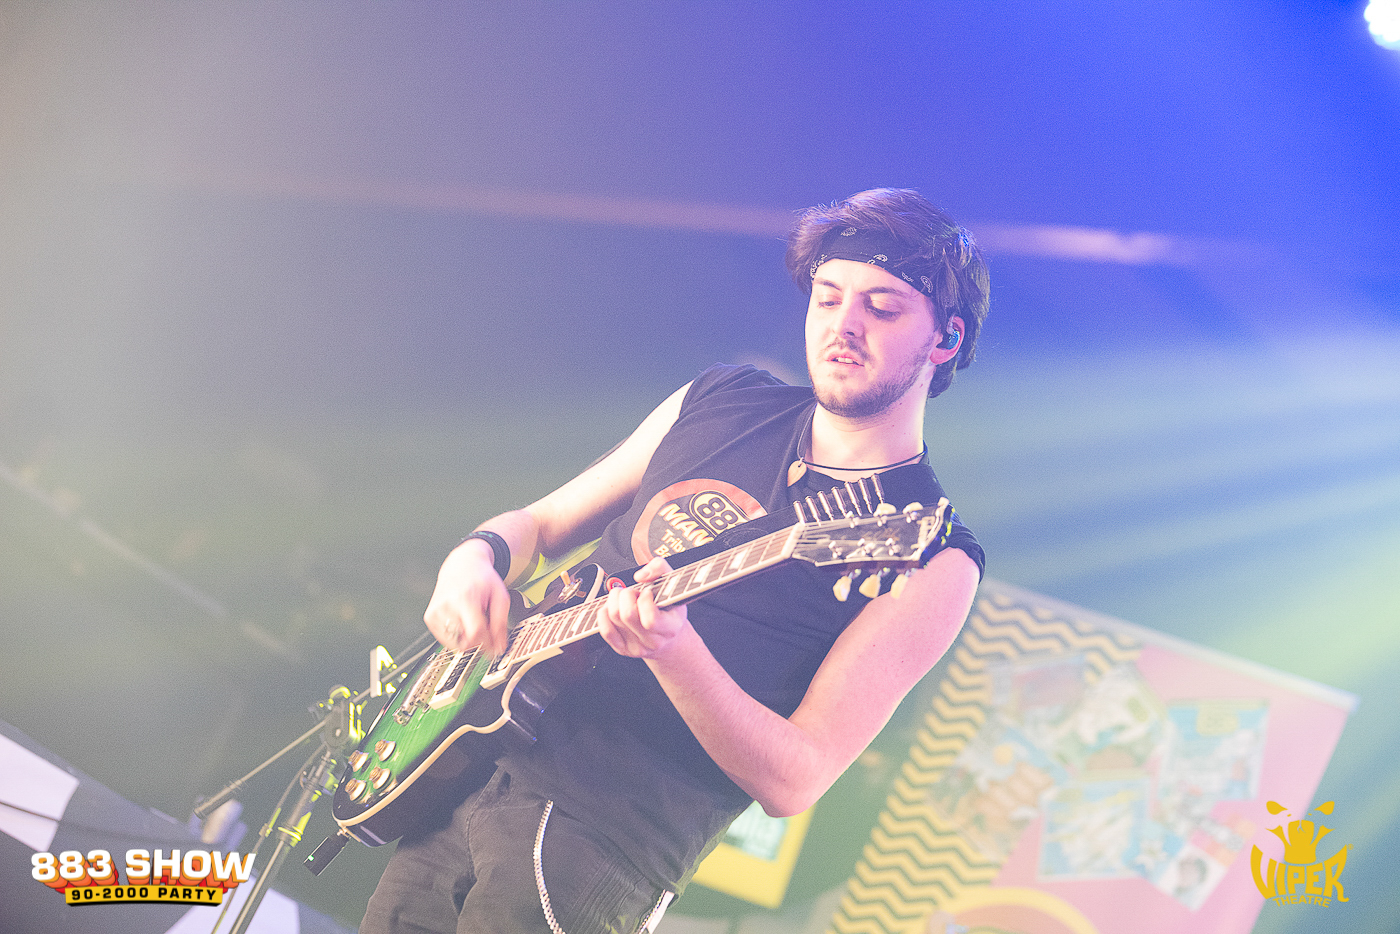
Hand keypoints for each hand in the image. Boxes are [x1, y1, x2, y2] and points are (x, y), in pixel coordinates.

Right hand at [423, 538, 511, 655]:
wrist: (462, 565)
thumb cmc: (482, 579)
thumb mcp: (500, 597)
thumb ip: (500, 623)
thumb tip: (499, 647)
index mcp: (464, 598)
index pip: (475, 632)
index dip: (487, 644)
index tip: (494, 647)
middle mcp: (446, 606)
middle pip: (465, 641)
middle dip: (479, 641)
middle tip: (485, 628)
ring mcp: (435, 612)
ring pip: (455, 644)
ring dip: (467, 638)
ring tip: (472, 619)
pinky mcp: (429, 618)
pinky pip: (446, 640)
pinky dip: (457, 635)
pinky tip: (462, 620)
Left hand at [599, 557, 691, 659]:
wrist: (667, 635)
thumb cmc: (669, 608)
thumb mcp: (672, 584)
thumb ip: (660, 568)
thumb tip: (640, 576)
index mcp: (670, 627)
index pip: (651, 619)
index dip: (645, 600)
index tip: (648, 592)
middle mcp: (654, 641)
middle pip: (627, 615)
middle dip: (627, 595)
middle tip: (634, 593)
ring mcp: (637, 647)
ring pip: (614, 618)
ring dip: (615, 600)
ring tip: (625, 598)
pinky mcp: (622, 649)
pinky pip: (605, 630)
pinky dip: (604, 613)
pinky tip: (613, 607)